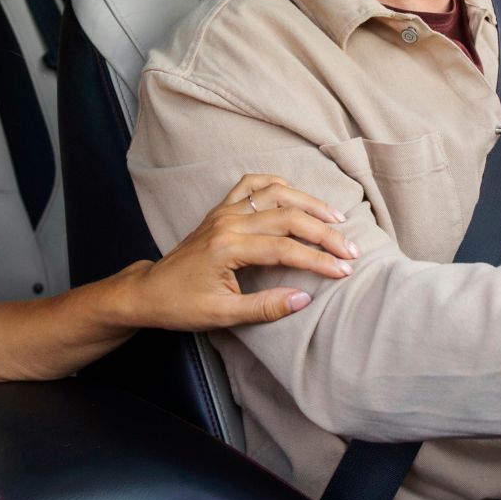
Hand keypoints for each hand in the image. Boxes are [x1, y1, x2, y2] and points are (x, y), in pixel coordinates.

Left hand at [123, 173, 358, 330]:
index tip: (344, 270)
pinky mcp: (221, 209)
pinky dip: (278, 184)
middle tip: (351, 249)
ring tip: (336, 219)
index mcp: (228, 247)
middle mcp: (228, 222)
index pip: (285, 249)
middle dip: (324, 232)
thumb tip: (305, 298)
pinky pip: (252, 184)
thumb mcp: (223, 316)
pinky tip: (297, 195)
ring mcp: (224, 211)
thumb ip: (265, 307)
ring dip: (309, 203)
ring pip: (275, 193)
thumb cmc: (182, 306)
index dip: (319, 260)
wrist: (149, 291)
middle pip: (288, 216)